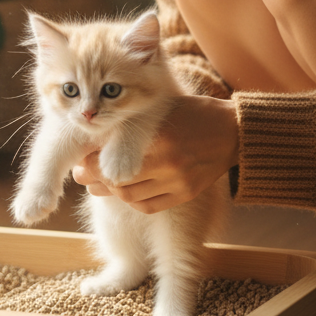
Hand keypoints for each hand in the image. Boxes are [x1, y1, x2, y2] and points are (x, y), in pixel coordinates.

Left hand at [73, 95, 238, 212]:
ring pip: (130, 196)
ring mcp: (179, 182)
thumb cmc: (192, 114)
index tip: (82, 159)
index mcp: (160, 136)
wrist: (233, 132)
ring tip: (104, 182)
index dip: (92, 162)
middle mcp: (169, 162)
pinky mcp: (186, 195)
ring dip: (112, 191)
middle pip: (118, 180)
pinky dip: (132, 201)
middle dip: (96, 179)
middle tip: (85, 174)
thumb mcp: (161, 109)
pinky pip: (148, 206)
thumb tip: (93, 143)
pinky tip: (127, 191)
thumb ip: (131, 124)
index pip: (113, 156)